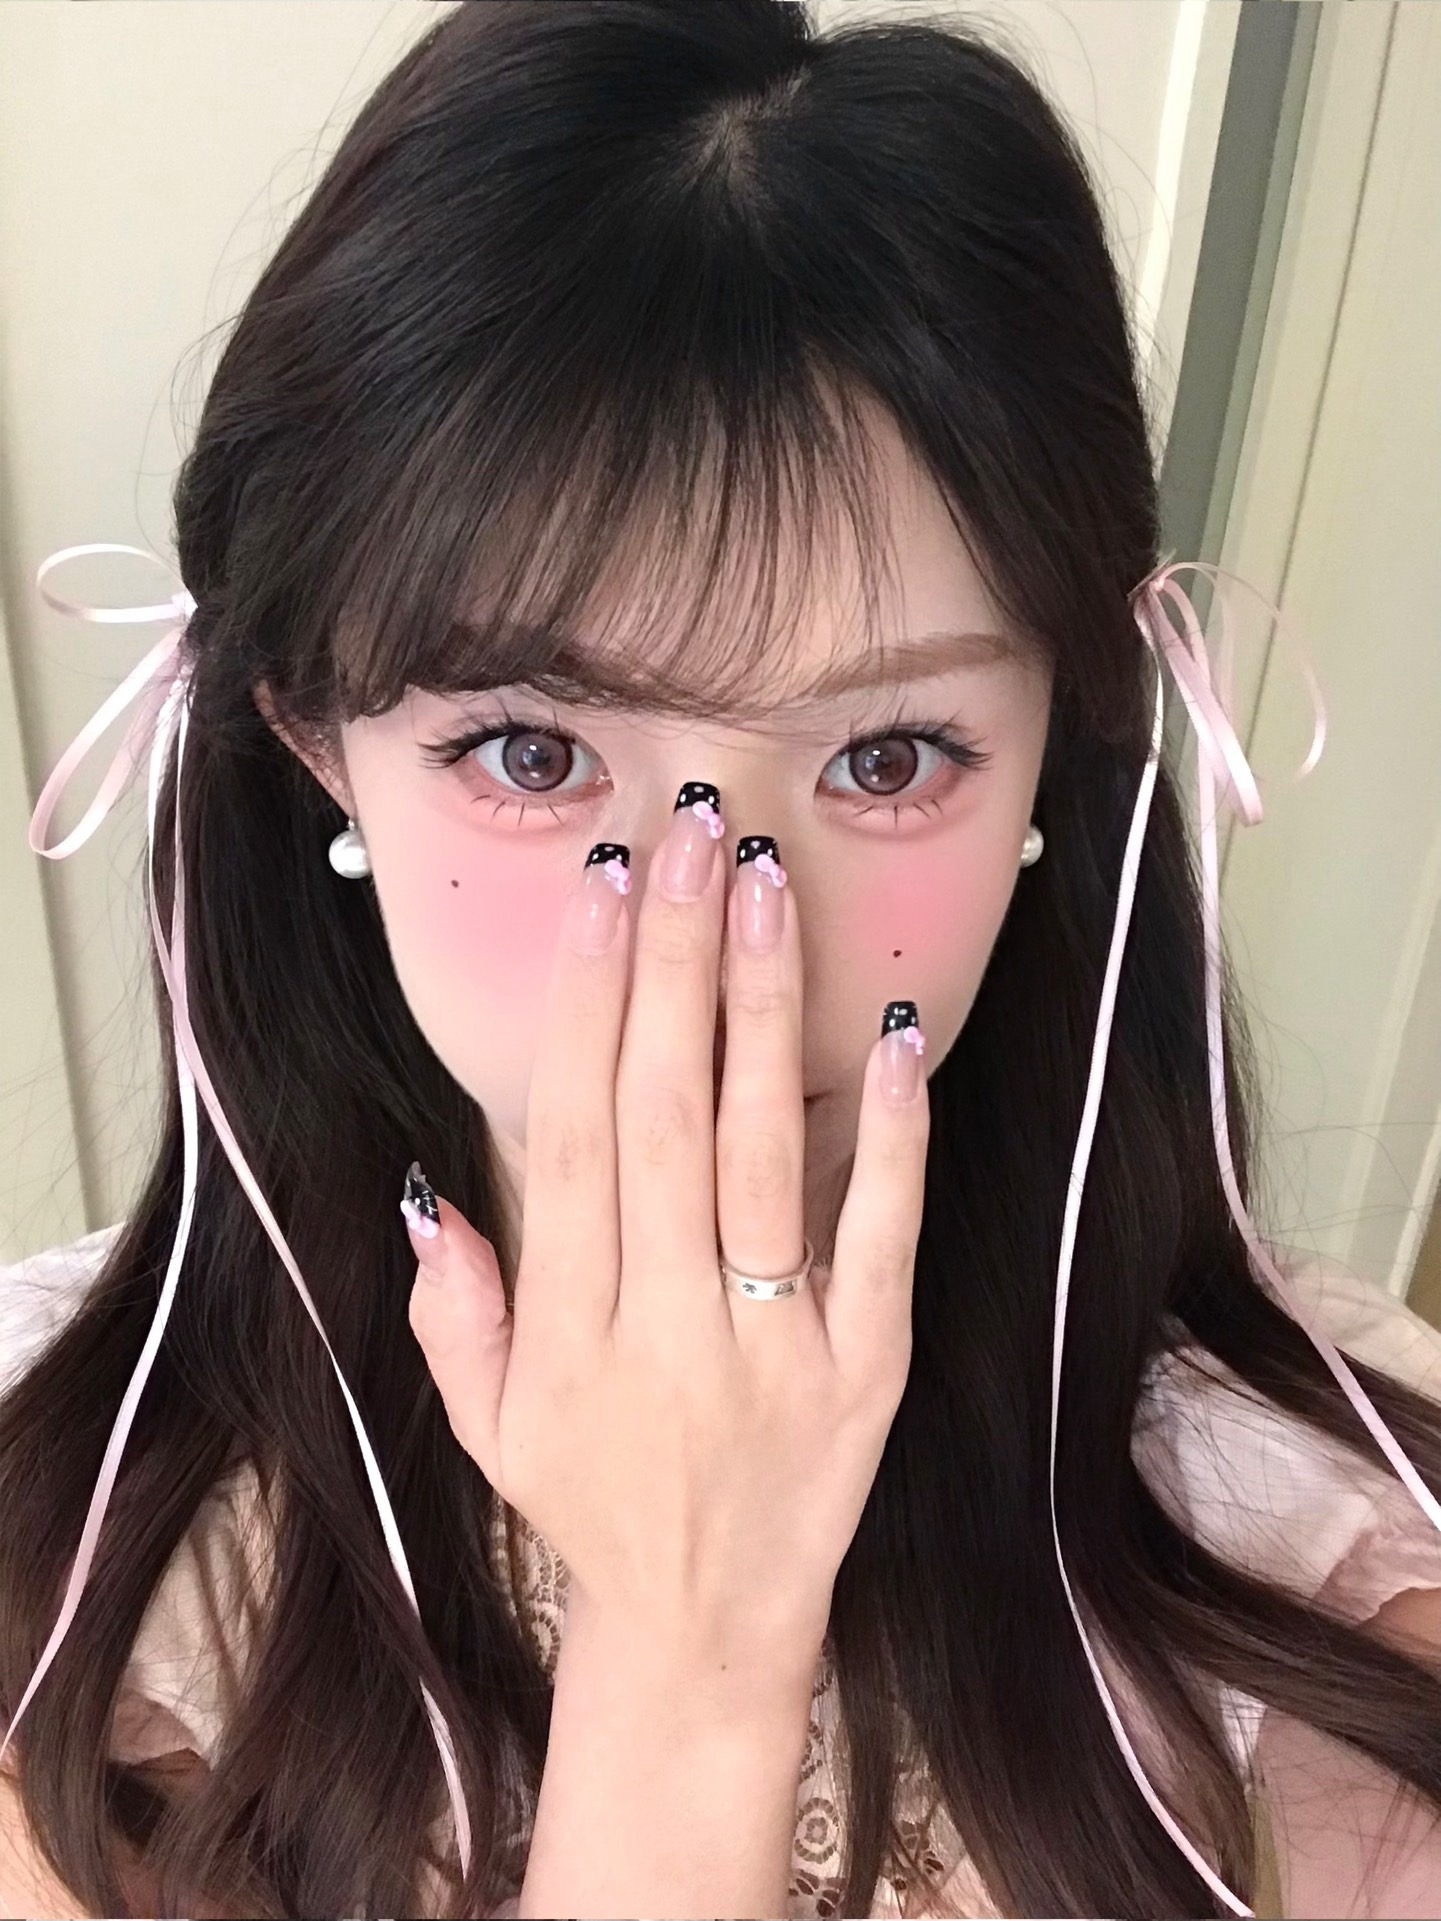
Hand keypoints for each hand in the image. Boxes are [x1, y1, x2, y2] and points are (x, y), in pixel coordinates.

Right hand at [403, 790, 929, 1654]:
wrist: (707, 1635)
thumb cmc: (592, 1505)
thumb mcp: (486, 1427)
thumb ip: (452, 1312)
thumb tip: (433, 1193)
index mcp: (566, 1328)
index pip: (571, 1134)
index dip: (581, 1003)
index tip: (599, 890)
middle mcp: (665, 1324)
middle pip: (664, 1113)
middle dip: (672, 961)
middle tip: (688, 833)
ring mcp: (774, 1345)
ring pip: (763, 1151)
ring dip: (760, 1009)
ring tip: (762, 884)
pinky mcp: (867, 1368)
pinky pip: (879, 1238)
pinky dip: (890, 1138)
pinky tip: (890, 1035)